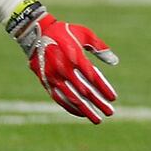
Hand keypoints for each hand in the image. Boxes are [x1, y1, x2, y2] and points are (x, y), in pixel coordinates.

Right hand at [9, 2, 118, 123]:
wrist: (36, 33)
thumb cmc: (65, 32)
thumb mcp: (85, 34)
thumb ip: (100, 47)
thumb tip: (114, 61)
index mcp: (75, 56)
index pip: (93, 77)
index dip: (104, 89)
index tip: (114, 98)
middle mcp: (64, 68)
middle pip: (84, 91)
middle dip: (98, 103)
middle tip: (110, 112)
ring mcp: (54, 77)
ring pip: (72, 98)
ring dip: (86, 110)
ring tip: (97, 119)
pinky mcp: (46, 81)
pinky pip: (60, 98)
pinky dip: (71, 107)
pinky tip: (81, 113)